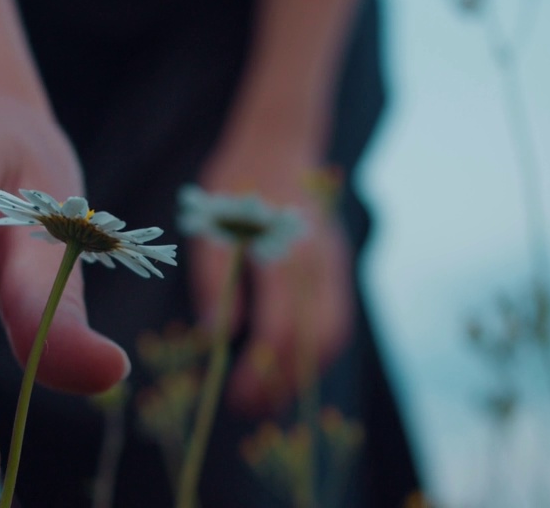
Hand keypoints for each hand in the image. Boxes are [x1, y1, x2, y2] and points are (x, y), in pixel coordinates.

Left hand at [190, 141, 354, 414]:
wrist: (279, 141)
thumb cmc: (235, 184)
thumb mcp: (211, 230)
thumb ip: (215, 284)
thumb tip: (214, 338)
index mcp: (284, 256)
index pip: (279, 333)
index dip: (260, 373)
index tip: (237, 397)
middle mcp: (318, 265)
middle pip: (314, 344)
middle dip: (285, 382)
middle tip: (252, 407)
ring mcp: (335, 264)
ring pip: (333, 334)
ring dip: (304, 370)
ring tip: (269, 392)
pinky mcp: (338, 264)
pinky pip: (336, 316)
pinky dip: (316, 347)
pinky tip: (288, 360)